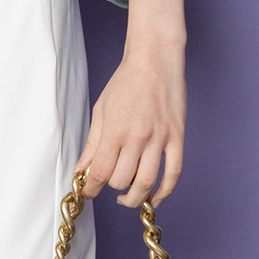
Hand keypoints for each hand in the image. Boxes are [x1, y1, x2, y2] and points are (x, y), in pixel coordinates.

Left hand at [74, 0, 186, 206]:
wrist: (155, 60)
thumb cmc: (126, 82)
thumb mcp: (101, 110)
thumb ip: (92, 144)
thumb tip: (82, 170)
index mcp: (115, 130)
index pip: (100, 172)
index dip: (91, 188)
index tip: (88, 191)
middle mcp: (137, 137)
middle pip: (122, 180)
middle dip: (111, 187)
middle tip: (108, 183)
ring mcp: (160, 138)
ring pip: (147, 182)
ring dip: (135, 197)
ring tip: (127, 198)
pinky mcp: (177, 137)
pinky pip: (174, 172)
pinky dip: (164, 191)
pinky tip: (154, 198)